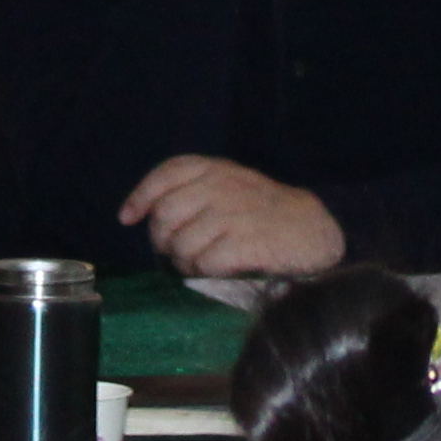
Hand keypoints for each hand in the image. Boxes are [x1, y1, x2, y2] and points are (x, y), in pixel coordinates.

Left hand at [120, 156, 343, 279]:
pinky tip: (218, 268)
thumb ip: (193, 191)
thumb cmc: (263, 213)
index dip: (141, 196)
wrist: (312, 231)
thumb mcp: (230, 187)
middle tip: (176, 251)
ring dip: (185, 261)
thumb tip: (143, 214)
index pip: (167, 174)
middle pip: (165, 215)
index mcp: (216, 169)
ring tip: (202, 261)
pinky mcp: (245, 243)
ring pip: (181, 244)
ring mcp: (233, 214)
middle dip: (162, 239)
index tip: (128, 217)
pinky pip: (203, 262)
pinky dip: (204, 271)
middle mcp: (221, 186)